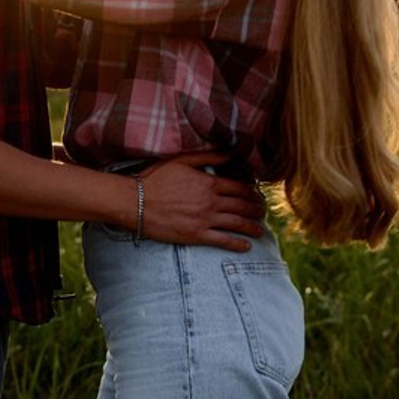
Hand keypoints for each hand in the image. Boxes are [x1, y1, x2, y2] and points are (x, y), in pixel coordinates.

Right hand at [138, 152, 266, 251]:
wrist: (135, 202)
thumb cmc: (155, 178)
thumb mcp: (181, 160)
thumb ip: (208, 156)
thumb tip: (229, 152)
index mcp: (209, 182)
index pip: (240, 187)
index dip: (253, 192)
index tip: (258, 195)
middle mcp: (211, 201)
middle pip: (242, 206)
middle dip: (256, 210)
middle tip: (263, 213)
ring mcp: (204, 220)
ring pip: (236, 223)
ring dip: (252, 227)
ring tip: (260, 229)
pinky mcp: (195, 235)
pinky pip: (223, 241)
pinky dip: (238, 244)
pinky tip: (247, 246)